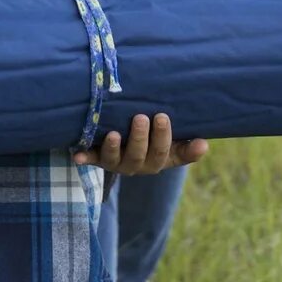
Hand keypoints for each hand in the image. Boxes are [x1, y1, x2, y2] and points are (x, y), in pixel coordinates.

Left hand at [75, 111, 208, 176]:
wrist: (128, 146)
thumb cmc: (156, 140)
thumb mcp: (174, 145)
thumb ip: (188, 148)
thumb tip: (204, 145)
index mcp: (157, 161)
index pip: (163, 153)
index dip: (163, 137)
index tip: (162, 116)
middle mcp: (136, 165)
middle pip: (139, 156)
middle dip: (140, 138)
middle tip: (141, 117)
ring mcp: (116, 162)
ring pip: (115, 160)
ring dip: (114, 148)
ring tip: (114, 133)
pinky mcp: (98, 157)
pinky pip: (92, 159)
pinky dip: (85, 157)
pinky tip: (77, 155)